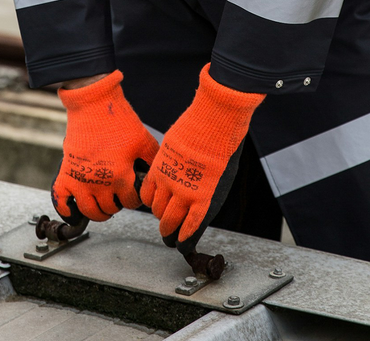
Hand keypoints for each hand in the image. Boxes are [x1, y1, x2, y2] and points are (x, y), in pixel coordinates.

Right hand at [53, 71, 158, 221]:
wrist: (93, 103)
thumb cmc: (118, 120)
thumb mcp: (143, 140)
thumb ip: (152, 161)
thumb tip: (157, 176)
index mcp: (121, 174)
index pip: (131, 202)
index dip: (135, 199)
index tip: (134, 193)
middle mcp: (100, 182)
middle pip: (110, 208)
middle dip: (117, 205)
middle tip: (118, 197)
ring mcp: (80, 179)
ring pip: (88, 211)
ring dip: (97, 212)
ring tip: (102, 206)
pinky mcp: (66, 172)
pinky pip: (62, 199)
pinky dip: (67, 208)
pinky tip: (74, 208)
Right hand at [140, 64, 263, 249]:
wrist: (214, 122)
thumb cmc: (223, 150)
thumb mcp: (221, 183)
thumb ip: (206, 201)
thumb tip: (193, 214)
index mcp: (205, 202)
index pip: (189, 232)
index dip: (183, 243)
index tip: (181, 246)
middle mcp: (185, 195)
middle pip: (169, 223)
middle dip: (168, 234)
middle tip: (168, 237)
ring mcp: (169, 181)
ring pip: (156, 210)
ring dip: (158, 216)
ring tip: (162, 216)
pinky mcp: (158, 167)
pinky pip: (147, 192)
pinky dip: (148, 200)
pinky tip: (153, 200)